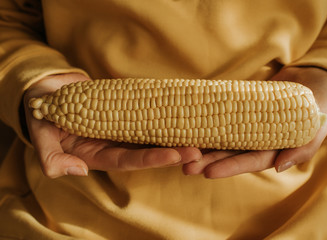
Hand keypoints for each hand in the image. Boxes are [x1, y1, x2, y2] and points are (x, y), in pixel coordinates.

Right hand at [24, 73, 201, 177]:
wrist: (48, 92)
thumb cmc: (42, 117)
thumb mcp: (41, 139)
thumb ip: (53, 159)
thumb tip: (79, 171)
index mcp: (98, 154)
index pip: (128, 160)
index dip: (151, 159)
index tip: (174, 156)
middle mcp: (115, 142)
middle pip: (147, 149)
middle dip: (173, 151)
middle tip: (198, 149)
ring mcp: (122, 125)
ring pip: (152, 132)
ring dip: (175, 133)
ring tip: (200, 133)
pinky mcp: (127, 108)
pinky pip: (148, 111)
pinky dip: (165, 111)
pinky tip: (184, 110)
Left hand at [182, 67, 326, 177]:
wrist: (310, 82)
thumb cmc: (317, 110)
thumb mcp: (315, 132)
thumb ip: (300, 150)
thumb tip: (280, 167)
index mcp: (270, 151)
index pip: (247, 161)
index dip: (228, 167)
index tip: (208, 172)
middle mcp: (253, 141)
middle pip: (227, 153)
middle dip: (207, 161)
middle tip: (185, 166)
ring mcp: (244, 125)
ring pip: (220, 137)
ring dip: (201, 145)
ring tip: (181, 151)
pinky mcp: (237, 109)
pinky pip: (220, 116)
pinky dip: (205, 120)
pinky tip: (188, 125)